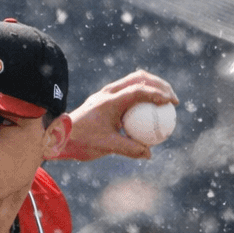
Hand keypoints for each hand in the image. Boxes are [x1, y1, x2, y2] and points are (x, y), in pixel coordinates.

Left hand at [53, 70, 178, 161]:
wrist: (60, 136)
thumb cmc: (82, 141)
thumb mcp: (107, 147)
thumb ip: (129, 149)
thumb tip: (150, 154)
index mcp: (109, 101)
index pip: (139, 91)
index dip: (157, 94)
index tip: (171, 103)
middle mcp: (108, 92)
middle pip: (140, 78)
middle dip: (160, 84)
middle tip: (173, 99)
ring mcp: (106, 93)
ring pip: (134, 81)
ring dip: (152, 86)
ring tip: (166, 101)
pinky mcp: (106, 98)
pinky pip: (128, 92)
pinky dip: (142, 96)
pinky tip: (151, 111)